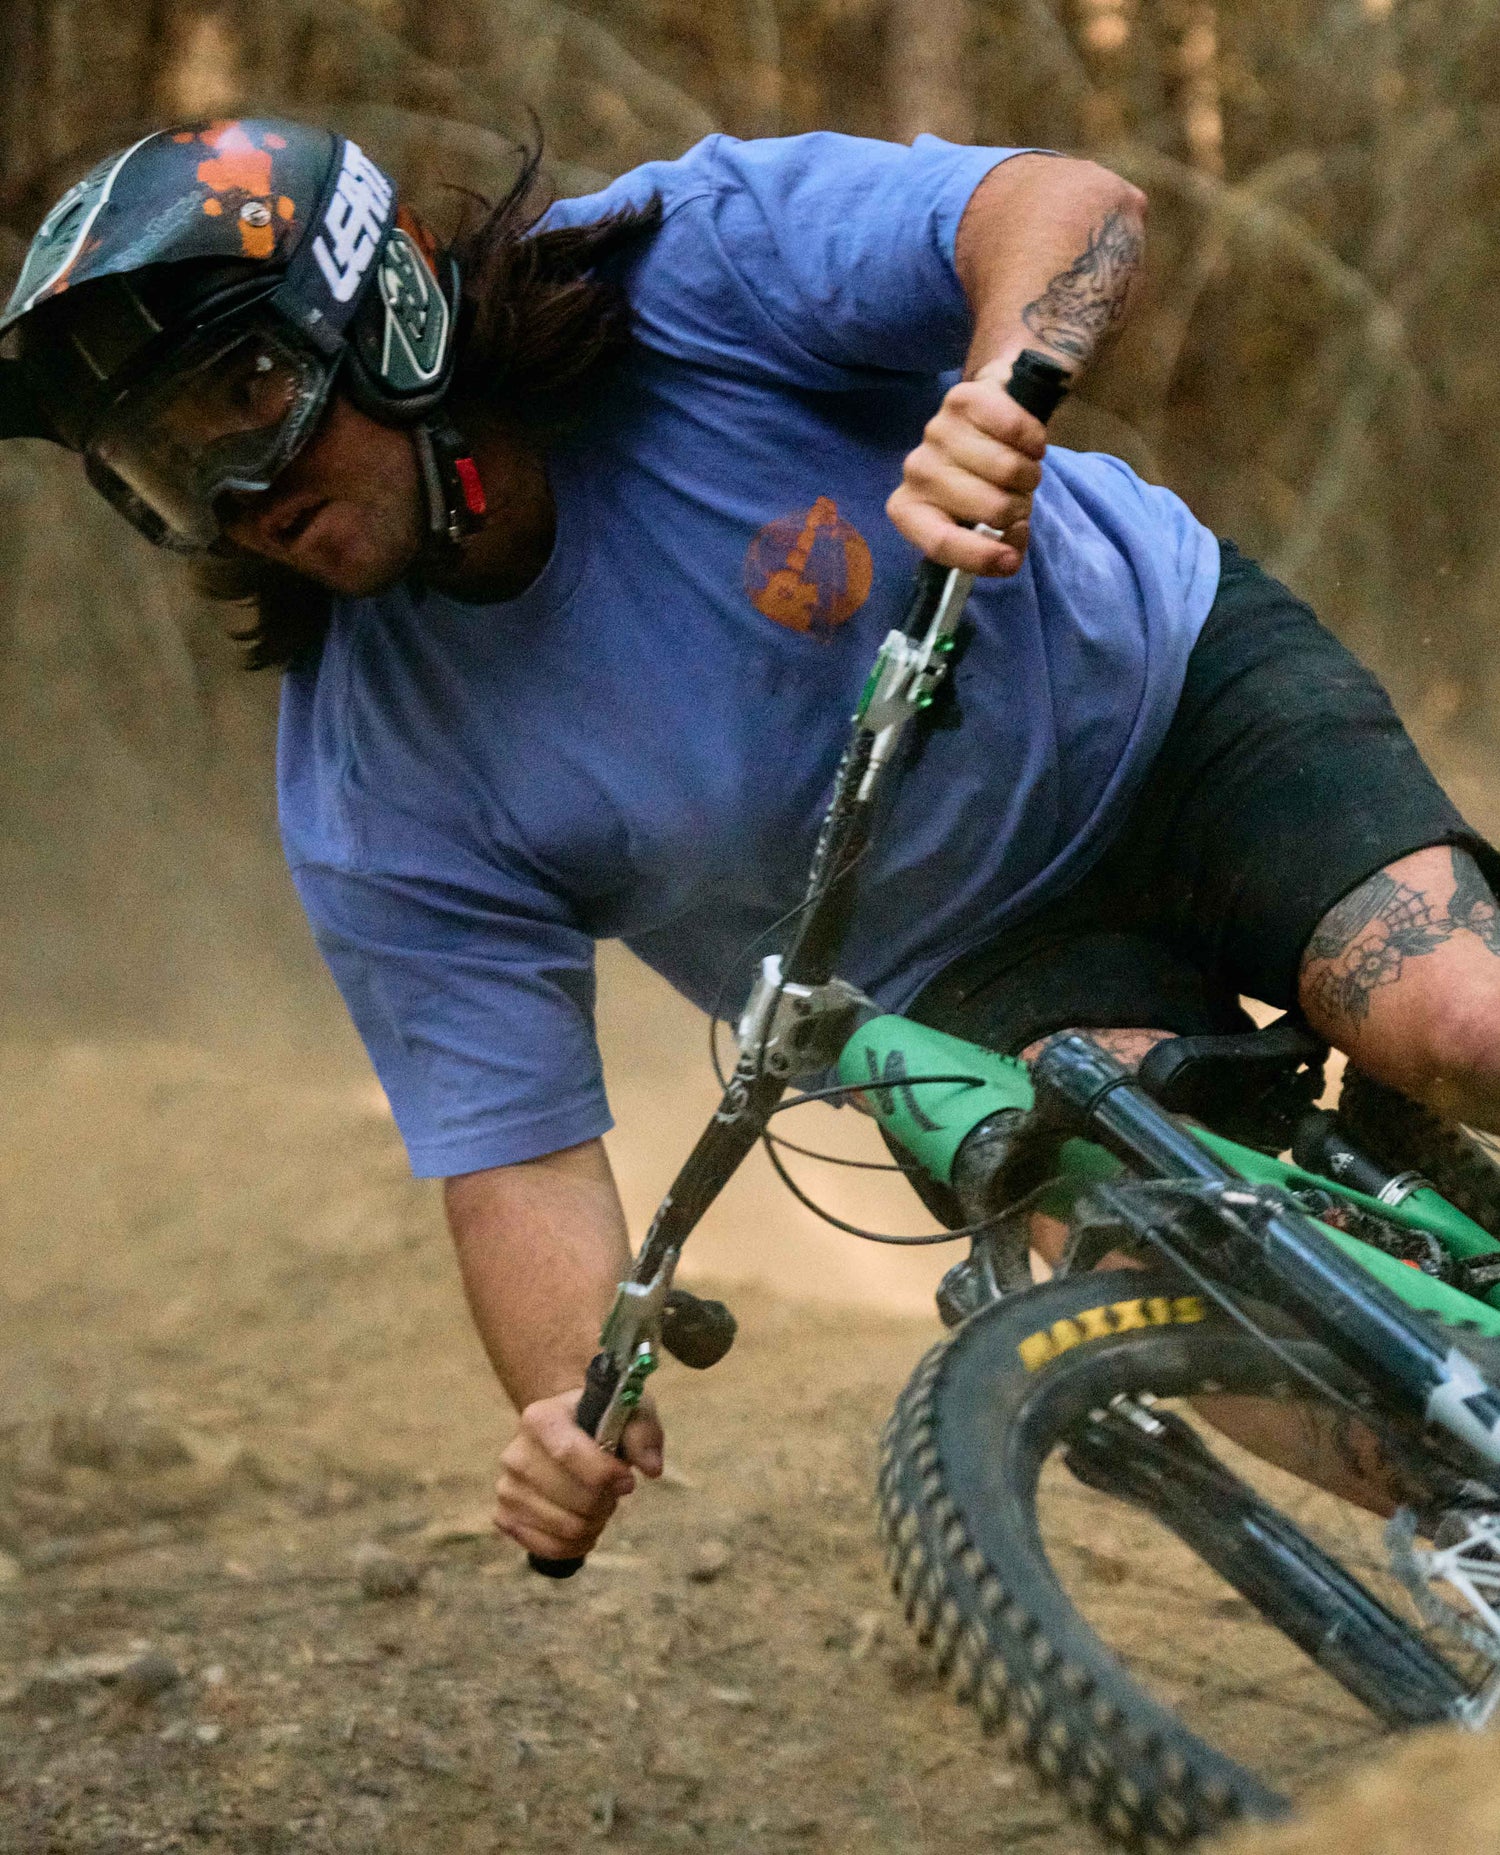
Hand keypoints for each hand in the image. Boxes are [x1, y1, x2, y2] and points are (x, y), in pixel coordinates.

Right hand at [493, 1387, 663, 1560]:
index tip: (628, 1480)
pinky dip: (576, 1545)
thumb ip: (644, 1433)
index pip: (567, 1452)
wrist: (570, 1432)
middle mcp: (515, 1453)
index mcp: (540, 1418)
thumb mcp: (630, 1413)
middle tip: (613, 1490)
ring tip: (597, 1503)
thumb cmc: (603, 1423)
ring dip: (595, 1522)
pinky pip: (549, 1549)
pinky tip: (585, 1526)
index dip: (604, 1473)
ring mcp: (507, 1488)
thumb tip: (651, 1468)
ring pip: (566, 1527)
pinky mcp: (506, 1518)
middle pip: (573, 1497)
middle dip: (606, 1501)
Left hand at [885, 362, 1047, 576]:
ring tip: (1020, 469)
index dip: (981, 557)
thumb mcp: (982, 522)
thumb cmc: (984, 480)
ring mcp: (936, 432)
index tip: (1012, 561)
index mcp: (911, 510)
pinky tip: (1027, 443)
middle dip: (1018, 508)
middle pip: (990, 507)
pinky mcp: (962, 398)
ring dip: (1029, 474)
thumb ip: (994, 545)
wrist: (988, 415)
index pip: (940, 542)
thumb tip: (1010, 554)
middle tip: (1017, 496)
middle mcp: (916, 471)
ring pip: (1010, 469)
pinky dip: (1034, 441)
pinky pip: (1017, 430)